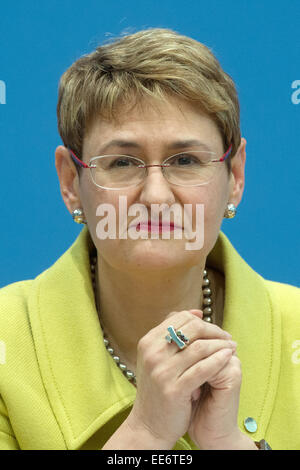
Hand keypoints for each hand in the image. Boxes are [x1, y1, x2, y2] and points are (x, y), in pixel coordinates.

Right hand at [126, 309, 235, 448]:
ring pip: (199, 348)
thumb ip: (173, 334)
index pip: (180, 318)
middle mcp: (152, 353)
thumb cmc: (158, 388)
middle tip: (228, 337)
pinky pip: (203, 368)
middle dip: (214, 330)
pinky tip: (228, 358)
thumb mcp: (158, 357)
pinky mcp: (174, 389)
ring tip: (232, 347)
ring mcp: (162, 371)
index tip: (216, 329)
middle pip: (191, 329)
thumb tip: (196, 312)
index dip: (202, 320)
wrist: (148, 425)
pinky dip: (219, 360)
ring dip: (221, 345)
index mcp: (148, 342)